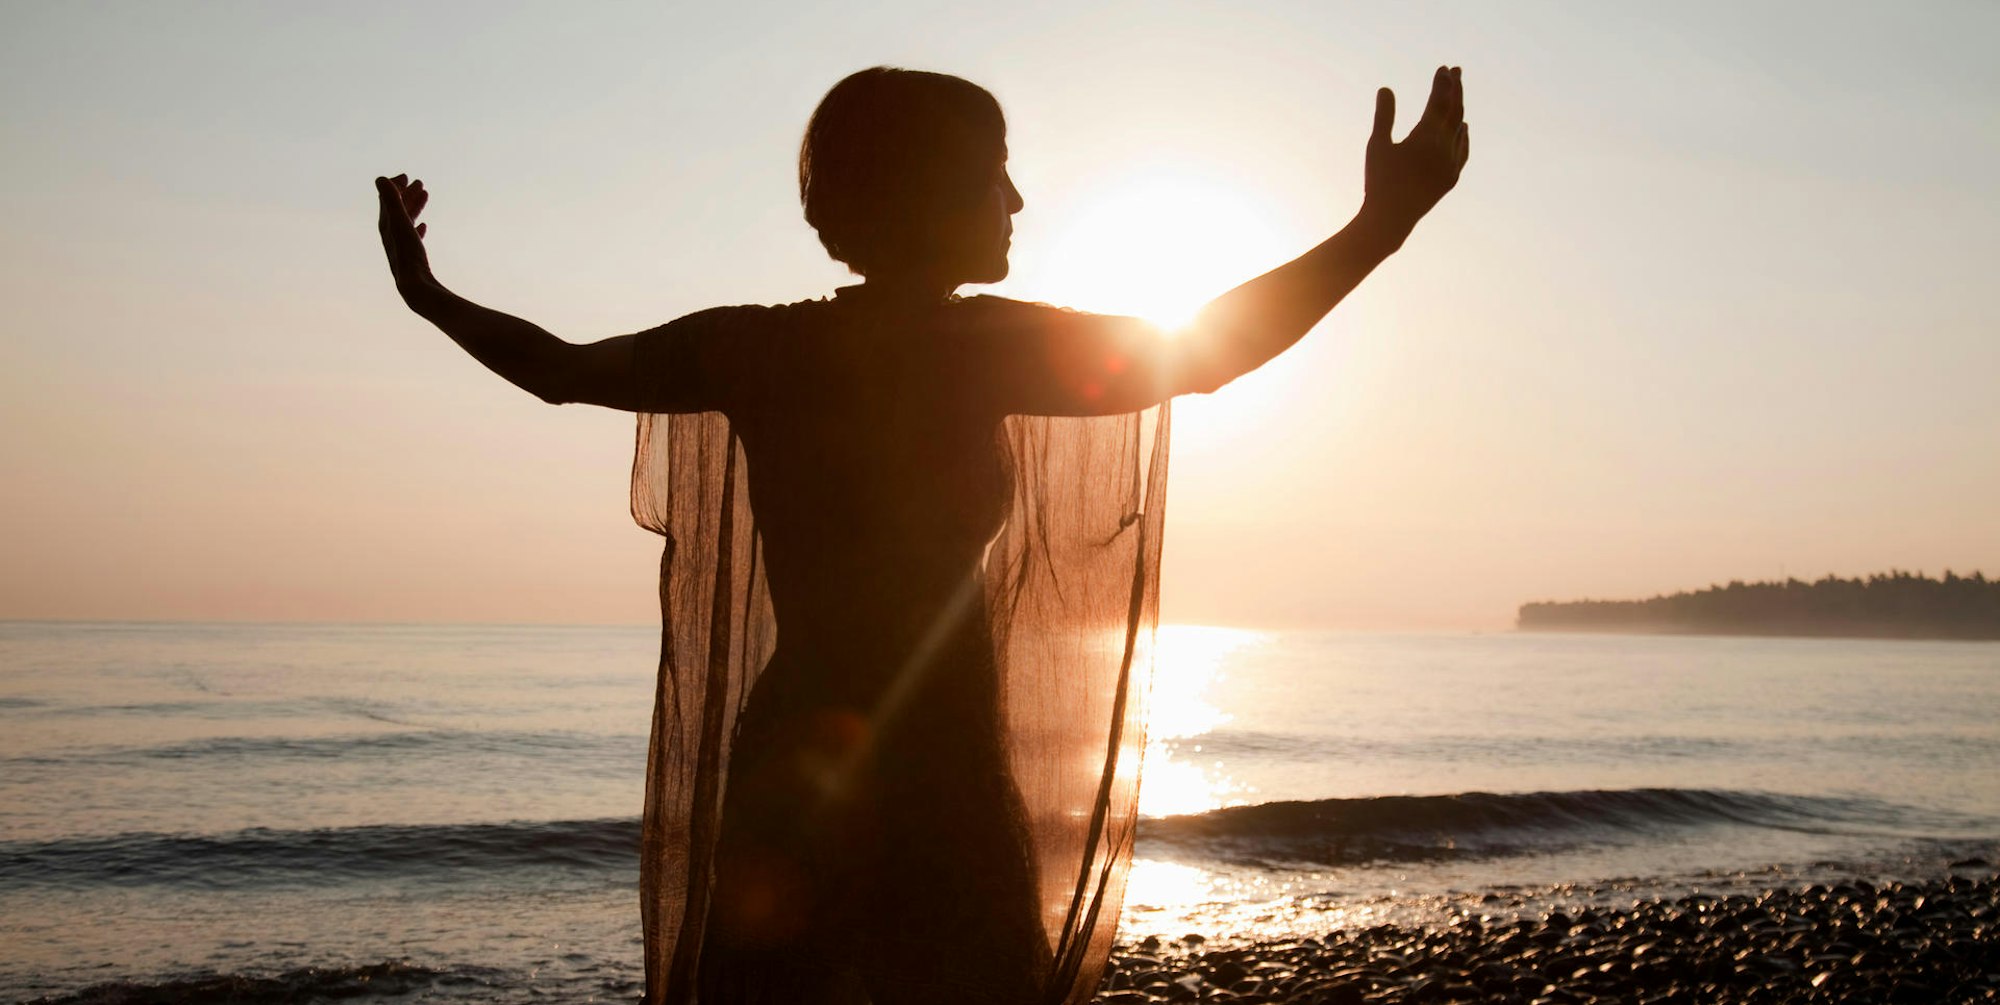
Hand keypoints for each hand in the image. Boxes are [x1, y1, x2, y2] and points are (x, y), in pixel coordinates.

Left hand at [375, 173, 437, 302]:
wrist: (416, 288)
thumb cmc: (409, 255)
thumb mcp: (400, 224)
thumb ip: (391, 200)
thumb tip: (381, 178)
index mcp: (386, 226)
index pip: (387, 200)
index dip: (395, 186)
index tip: (407, 177)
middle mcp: (391, 235)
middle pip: (397, 209)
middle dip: (406, 194)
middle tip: (419, 183)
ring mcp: (401, 247)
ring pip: (406, 221)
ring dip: (414, 206)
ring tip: (425, 196)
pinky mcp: (411, 258)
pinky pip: (412, 237)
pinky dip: (416, 226)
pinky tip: (424, 226)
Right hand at [1361, 66, 1468, 233]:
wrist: (1391, 219)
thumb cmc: (1379, 181)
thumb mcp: (1377, 146)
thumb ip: (1384, 116)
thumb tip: (1386, 88)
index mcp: (1426, 137)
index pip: (1440, 101)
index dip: (1442, 83)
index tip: (1443, 68)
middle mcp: (1445, 148)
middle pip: (1455, 110)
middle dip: (1456, 88)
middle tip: (1456, 70)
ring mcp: (1451, 163)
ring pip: (1460, 128)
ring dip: (1459, 108)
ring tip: (1457, 93)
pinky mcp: (1452, 177)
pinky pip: (1463, 149)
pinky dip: (1464, 134)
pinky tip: (1463, 126)